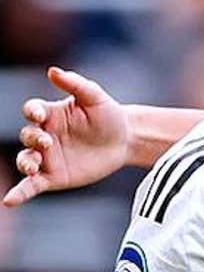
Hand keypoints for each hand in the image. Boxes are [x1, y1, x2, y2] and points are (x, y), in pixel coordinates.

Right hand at [3, 67, 130, 206]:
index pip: (32, 111)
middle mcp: (44, 135)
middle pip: (27, 136)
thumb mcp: (95, 97)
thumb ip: (75, 84)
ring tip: (31, 167)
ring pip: (25, 160)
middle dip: (32, 139)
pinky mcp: (53, 177)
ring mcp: (47, 157)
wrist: (125, 140)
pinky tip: (10, 200)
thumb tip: (52, 70)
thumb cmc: (108, 114)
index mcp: (50, 114)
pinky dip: (19, 193)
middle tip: (47, 142)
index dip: (32, 112)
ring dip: (24, 163)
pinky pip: (31, 185)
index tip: (40, 115)